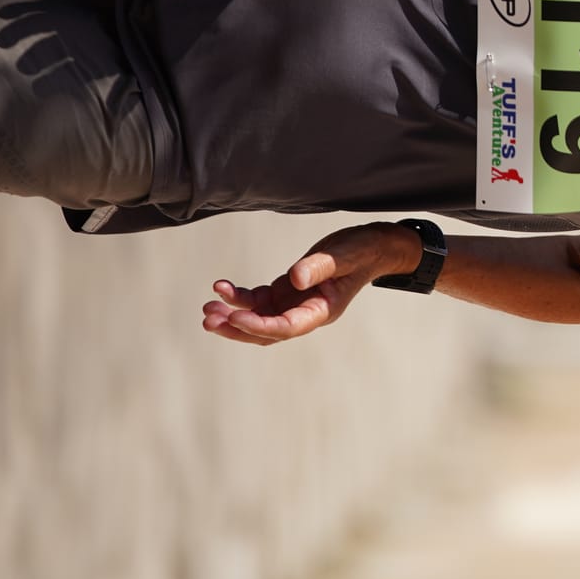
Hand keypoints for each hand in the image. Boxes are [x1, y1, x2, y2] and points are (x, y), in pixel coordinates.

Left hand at [200, 223, 416, 345]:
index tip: (234, 316)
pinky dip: (239, 297)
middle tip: (209, 320)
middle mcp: (305, 313)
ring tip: (207, 309)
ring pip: (258, 319)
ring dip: (232, 316)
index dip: (259, 325)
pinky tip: (221, 288)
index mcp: (322, 310)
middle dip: (237, 328)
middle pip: (266, 332)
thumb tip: (294, 278)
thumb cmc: (362, 250)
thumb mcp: (345, 255)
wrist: (372, 246)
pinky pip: (258, 300)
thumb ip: (320, 267)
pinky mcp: (286, 291)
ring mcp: (294, 304)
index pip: (286, 327)